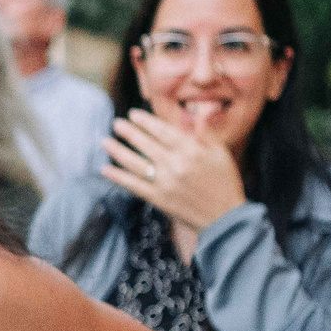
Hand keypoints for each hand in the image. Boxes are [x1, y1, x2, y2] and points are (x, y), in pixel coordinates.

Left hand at [103, 110, 247, 233]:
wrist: (225, 218)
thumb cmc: (225, 183)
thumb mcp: (221, 154)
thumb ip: (206, 132)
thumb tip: (198, 112)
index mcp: (191, 150)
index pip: (162, 130)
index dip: (145, 121)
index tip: (133, 114)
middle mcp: (175, 164)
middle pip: (145, 144)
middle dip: (128, 132)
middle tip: (116, 123)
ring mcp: (164, 182)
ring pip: (135, 162)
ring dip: (117, 151)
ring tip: (105, 141)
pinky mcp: (158, 199)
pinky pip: (133, 185)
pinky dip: (118, 177)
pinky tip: (105, 169)